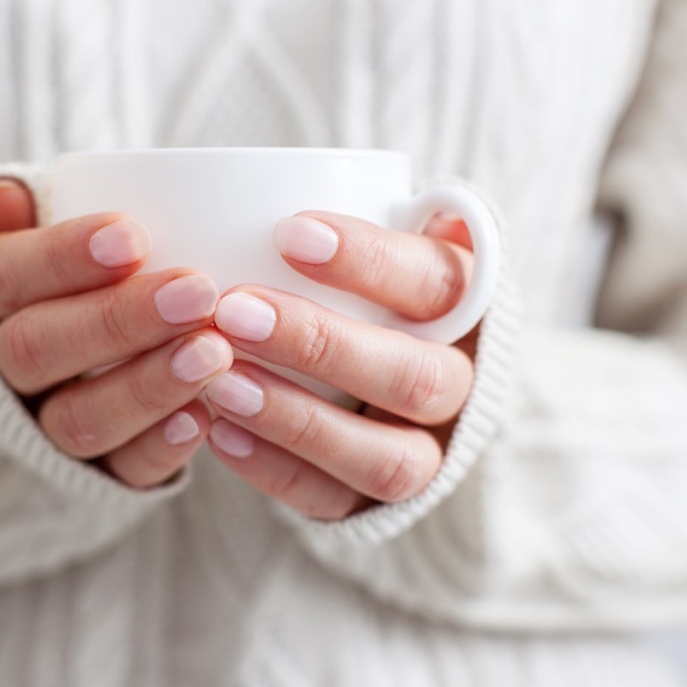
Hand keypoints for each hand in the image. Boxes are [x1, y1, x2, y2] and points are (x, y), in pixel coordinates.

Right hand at [0, 179, 232, 487]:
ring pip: (75, 418)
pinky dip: (159, 447)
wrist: (92, 349)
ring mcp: (44, 424)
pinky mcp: (94, 473)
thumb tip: (3, 199)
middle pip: (38, 347)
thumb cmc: (93, 263)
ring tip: (213, 353)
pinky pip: (119, 471)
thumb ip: (40, 207)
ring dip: (146, 386)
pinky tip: (204, 418)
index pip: (7, 275)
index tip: (134, 236)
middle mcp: (5, 364)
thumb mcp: (61, 222)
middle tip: (196, 292)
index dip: (63, 257)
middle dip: (118, 320)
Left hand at [204, 211, 476, 518]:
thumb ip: (364, 214)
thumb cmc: (376, 291)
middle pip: (412, 375)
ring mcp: (428, 452)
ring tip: (219, 382)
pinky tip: (218, 434)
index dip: (370, 260)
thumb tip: (275, 183)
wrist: (410, 391)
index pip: (437, 282)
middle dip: (319, 344)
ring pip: (385, 457)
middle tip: (233, 310)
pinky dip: (276, 472)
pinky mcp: (380, 503)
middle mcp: (461, 386)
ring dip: (297, 419)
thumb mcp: (386, 241)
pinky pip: (336, 502)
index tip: (289, 232)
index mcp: (469, 307)